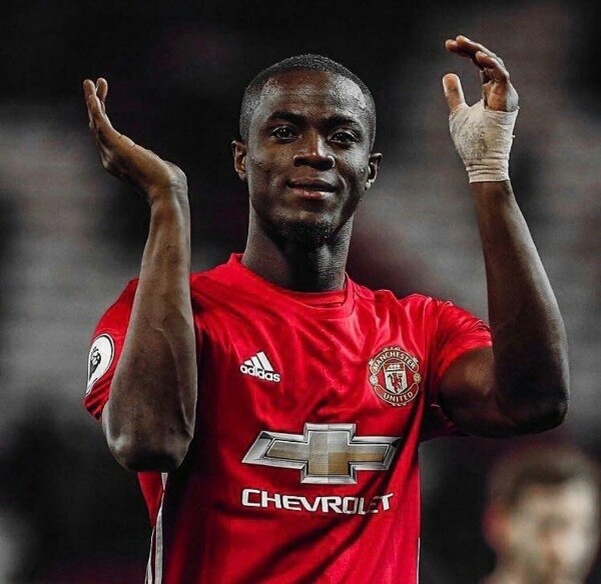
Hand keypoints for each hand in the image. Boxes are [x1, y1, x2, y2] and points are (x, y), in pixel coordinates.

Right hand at [83, 78, 186, 203]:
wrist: (168, 192)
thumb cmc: (169, 184)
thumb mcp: (157, 168)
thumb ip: (151, 160)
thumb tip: (157, 161)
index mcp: (118, 163)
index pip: (105, 136)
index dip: (102, 116)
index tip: (104, 99)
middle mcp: (110, 159)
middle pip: (96, 127)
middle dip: (96, 104)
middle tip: (95, 84)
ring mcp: (111, 154)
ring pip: (95, 123)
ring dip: (92, 101)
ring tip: (89, 82)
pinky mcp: (116, 147)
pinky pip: (100, 124)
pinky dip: (95, 108)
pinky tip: (92, 94)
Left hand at [442, 36, 518, 182]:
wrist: (481, 162)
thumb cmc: (471, 142)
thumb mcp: (457, 113)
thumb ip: (454, 94)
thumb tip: (448, 73)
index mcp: (490, 91)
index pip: (479, 65)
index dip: (466, 53)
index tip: (448, 45)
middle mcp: (499, 89)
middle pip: (487, 61)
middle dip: (470, 49)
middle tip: (453, 41)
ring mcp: (505, 94)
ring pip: (494, 64)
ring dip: (478, 53)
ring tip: (462, 43)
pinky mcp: (506, 100)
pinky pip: (502, 77)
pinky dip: (491, 66)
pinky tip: (478, 57)